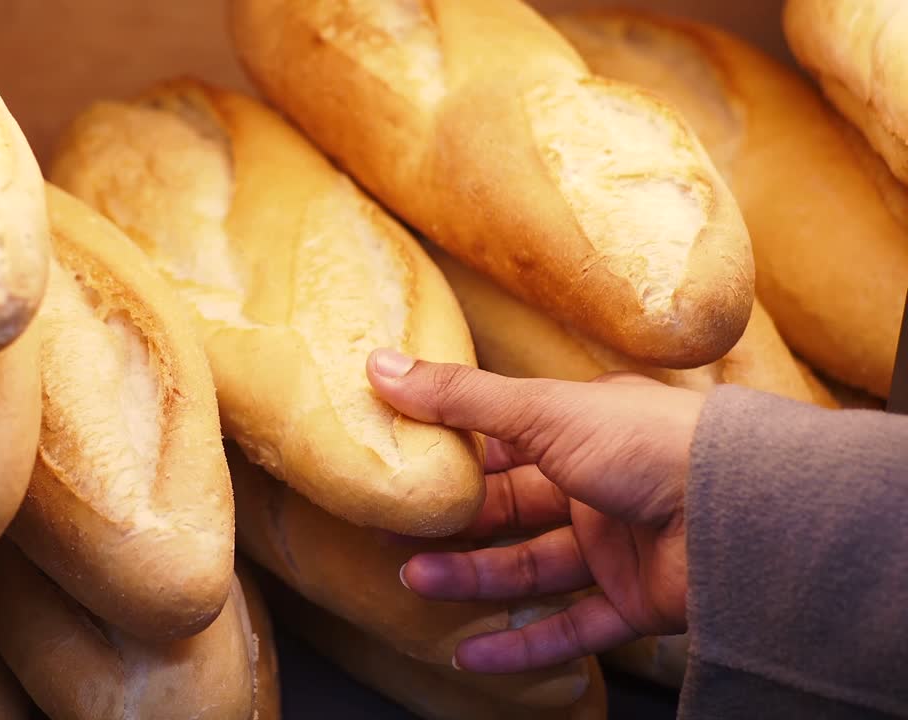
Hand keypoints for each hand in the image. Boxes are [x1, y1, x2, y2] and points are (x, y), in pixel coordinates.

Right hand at [366, 349, 704, 673]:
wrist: (742, 511)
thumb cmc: (647, 442)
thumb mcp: (542, 409)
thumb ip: (461, 398)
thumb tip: (379, 365)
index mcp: (582, 428)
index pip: (502, 444)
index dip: (452, 457)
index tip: (399, 468)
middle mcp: (598, 484)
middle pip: (510, 510)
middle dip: (452, 524)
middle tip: (392, 534)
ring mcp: (618, 545)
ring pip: (530, 567)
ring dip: (471, 578)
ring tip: (415, 581)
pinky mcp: (637, 600)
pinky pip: (571, 626)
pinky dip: (522, 645)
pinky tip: (470, 653)